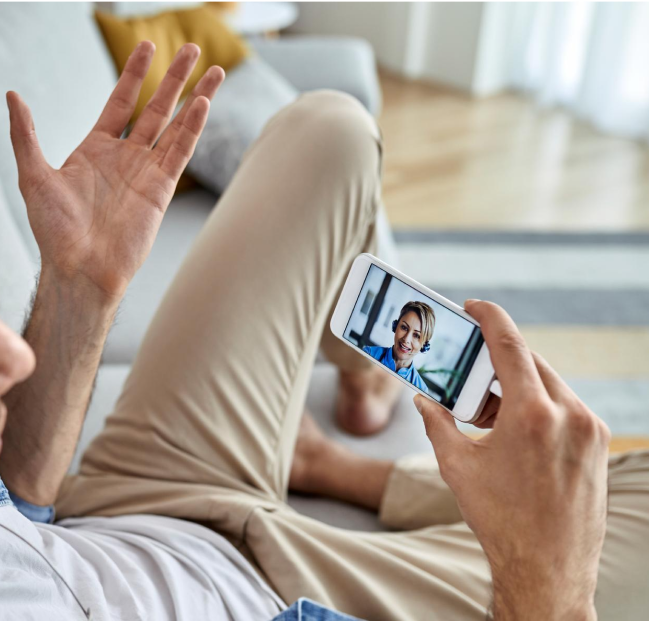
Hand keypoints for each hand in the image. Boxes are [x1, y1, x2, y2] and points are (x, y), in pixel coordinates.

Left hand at [7, 41, 223, 300]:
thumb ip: (26, 135)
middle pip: (157, 108)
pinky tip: (202, 105)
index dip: (135, 74)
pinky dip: (193, 128)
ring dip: (196, 98)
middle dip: (175, 78)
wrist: (82, 267)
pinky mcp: (162, 189)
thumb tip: (12, 95)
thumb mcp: (34, 175)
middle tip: (193, 50)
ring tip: (214, 72)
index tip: (149, 48)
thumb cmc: (56, 230)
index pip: (121, 101)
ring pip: (177, 126)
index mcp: (96, 148)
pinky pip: (180, 152)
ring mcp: (147, 172)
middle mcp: (126, 156)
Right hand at [414, 300, 609, 620]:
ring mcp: (589, 429)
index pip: (510, 345)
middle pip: (529, 362)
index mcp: (531, 415)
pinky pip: (565, 406)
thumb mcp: (457, 466)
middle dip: (498, 361)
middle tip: (472, 372)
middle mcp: (568, 415)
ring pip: (549, 383)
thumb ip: (437, 423)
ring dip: (518, 385)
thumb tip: (422, 400)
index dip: (490, 318)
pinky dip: (539, 405)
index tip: (474, 307)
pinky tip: (517, 429)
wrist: (548, 569)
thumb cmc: (500, 519)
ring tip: (490, 411)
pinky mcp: (598, 444)